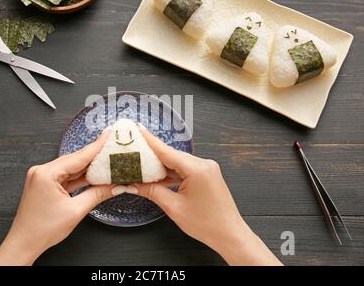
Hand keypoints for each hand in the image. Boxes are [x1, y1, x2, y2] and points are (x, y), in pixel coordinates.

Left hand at [0, 129, 118, 265]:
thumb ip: (97, 194)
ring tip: (107, 162)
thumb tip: (115, 186)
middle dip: (95, 157)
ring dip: (88, 168)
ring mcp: (42, 177)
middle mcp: (41, 171)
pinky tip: (93, 176)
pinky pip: (65, 177)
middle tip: (112, 149)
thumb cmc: (42, 230)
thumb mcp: (75, 211)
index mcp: (46, 174)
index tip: (108, 135)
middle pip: (75, 160)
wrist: (24, 243)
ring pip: (71, 168)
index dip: (96, 146)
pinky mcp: (44, 184)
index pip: (78, 156)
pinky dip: (79, 177)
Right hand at [133, 126, 281, 265]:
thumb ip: (152, 192)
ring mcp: (206, 169)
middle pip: (171, 155)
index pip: (166, 151)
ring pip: (177, 162)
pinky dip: (171, 172)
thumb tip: (133, 185)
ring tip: (141, 165)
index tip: (137, 129)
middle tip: (133, 150)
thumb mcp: (174, 207)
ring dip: (161, 166)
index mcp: (197, 169)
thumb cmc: (207, 224)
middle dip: (151, 155)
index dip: (149, 140)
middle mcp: (204, 164)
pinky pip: (184, 169)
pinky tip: (158, 176)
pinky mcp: (206, 175)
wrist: (230, 234)